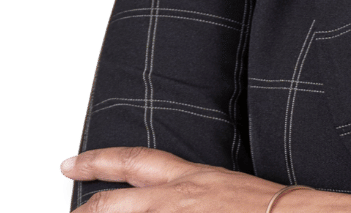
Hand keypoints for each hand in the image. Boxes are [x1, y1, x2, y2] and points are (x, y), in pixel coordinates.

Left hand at [60, 147, 350, 211]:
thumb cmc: (265, 205)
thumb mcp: (223, 188)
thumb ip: (191, 193)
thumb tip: (170, 200)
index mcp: (188, 178)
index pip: (132, 161)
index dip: (96, 161)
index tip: (67, 163)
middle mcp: (175, 200)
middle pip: (110, 204)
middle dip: (82, 210)